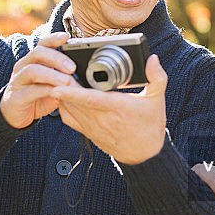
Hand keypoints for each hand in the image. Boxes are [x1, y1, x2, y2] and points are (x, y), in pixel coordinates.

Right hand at [0, 32, 78, 128]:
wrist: (15, 115)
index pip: (43, 43)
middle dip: (57, 58)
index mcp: (33, 60)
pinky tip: (56, 93)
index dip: (54, 38)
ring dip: (51, 74)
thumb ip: (64, 76)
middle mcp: (24, 66)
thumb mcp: (52, 84)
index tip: (67, 37)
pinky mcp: (16, 97)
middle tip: (72, 68)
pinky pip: (30, 91)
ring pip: (32, 70)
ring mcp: (18, 81)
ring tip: (66, 81)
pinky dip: (44, 91)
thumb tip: (86, 72)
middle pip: (38, 53)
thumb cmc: (37, 96)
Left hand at [52, 53, 167, 163]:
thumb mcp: (157, 100)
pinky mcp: (88, 132)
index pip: (90, 99)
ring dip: (62, 94)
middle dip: (63, 85)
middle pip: (75, 101)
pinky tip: (62, 95)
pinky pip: (69, 119)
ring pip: (69, 108)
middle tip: (57, 69)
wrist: (144, 155)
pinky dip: (62, 106)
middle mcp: (102, 118)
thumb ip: (157, 77)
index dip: (72, 93)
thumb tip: (152, 59)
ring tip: (58, 77)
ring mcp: (92, 126)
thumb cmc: (150, 127)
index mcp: (118, 107)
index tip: (58, 85)